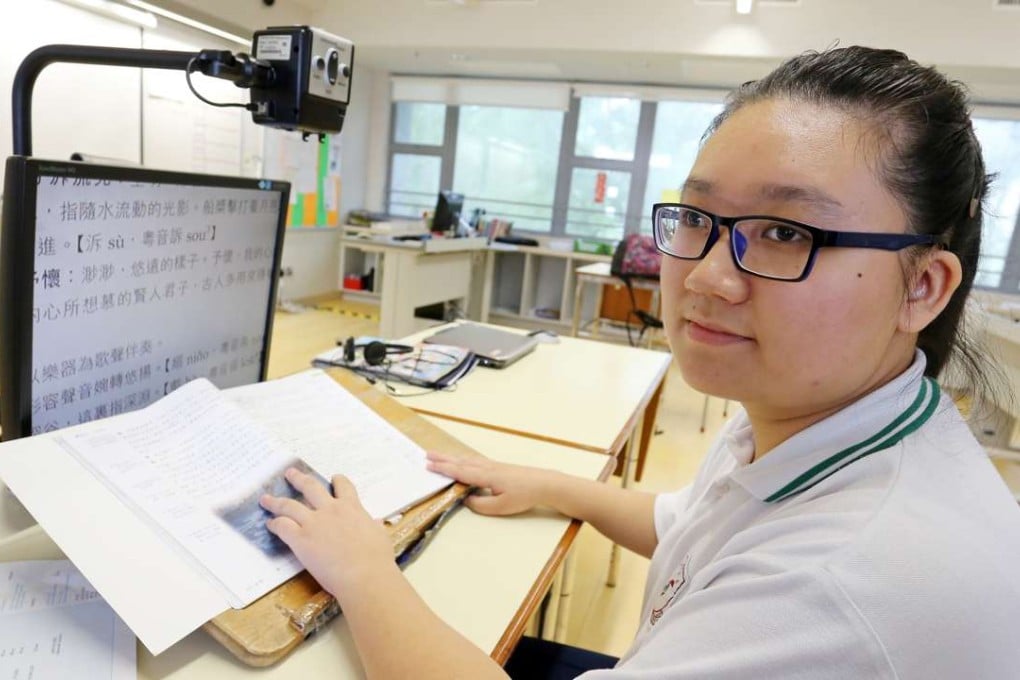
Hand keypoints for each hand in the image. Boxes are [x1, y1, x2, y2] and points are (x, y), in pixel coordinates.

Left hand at [260, 468, 393, 596]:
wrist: (364, 575)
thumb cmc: (377, 558)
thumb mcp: (380, 536)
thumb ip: (374, 526)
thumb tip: (376, 522)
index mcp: (352, 507)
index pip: (343, 486)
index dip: (337, 481)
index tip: (333, 479)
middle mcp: (331, 510)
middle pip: (310, 487)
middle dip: (298, 478)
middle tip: (290, 473)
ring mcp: (314, 523)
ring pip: (289, 505)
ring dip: (276, 501)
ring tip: (266, 499)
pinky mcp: (301, 539)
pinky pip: (282, 526)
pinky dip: (275, 524)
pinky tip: (270, 524)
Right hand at [426, 451, 555, 515]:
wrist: (544, 483)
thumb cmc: (524, 495)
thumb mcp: (501, 507)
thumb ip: (480, 505)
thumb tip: (465, 499)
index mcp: (486, 476)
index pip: (460, 472)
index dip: (443, 469)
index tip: (428, 465)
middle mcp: (487, 467)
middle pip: (461, 462)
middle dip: (443, 459)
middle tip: (426, 455)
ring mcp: (492, 465)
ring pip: (467, 459)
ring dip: (452, 457)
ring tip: (438, 455)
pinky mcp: (498, 467)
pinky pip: (475, 460)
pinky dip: (463, 458)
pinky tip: (462, 459)